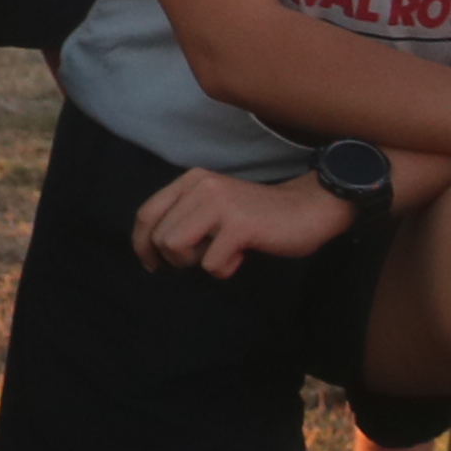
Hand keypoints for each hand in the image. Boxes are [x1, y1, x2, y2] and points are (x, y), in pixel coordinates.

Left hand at [132, 164, 353, 278]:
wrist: (308, 208)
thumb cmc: (258, 215)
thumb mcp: (214, 205)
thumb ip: (185, 216)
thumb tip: (152, 248)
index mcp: (191, 180)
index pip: (146, 214)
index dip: (142, 244)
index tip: (152, 264)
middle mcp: (201, 186)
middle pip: (159, 237)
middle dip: (177, 259)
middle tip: (205, 257)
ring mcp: (220, 204)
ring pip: (175, 247)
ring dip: (197, 262)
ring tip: (222, 253)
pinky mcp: (239, 225)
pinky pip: (210, 263)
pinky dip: (225, 269)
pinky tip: (242, 255)